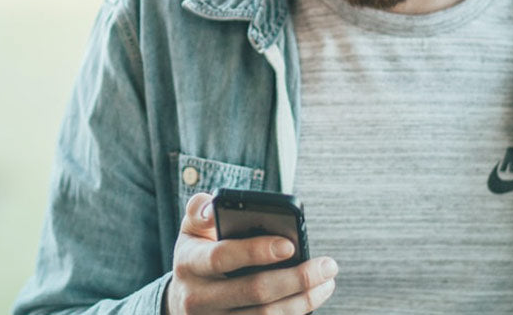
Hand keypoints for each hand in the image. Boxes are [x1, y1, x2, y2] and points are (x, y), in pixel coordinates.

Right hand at [164, 192, 338, 314]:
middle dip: (297, 278)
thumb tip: (214, 208)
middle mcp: (197, 298)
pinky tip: (310, 299)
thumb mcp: (191, 230)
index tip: (290, 244)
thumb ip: (200, 210)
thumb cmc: (198, 254)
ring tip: (327, 282)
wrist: (184, 300)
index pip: (222, 256)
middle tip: (328, 265)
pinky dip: (293, 314)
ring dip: (303, 300)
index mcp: (189, 263)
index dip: (256, 251)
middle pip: (254, 291)